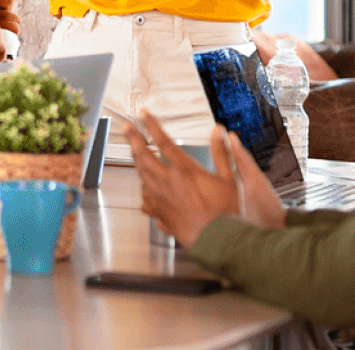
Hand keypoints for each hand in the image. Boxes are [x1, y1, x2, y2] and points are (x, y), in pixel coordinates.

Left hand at [126, 111, 284, 245]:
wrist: (218, 241)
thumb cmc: (225, 212)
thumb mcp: (228, 178)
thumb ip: (221, 153)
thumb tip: (219, 131)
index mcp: (183, 170)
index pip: (163, 141)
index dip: (151, 124)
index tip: (142, 113)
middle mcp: (167, 183)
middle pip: (143, 156)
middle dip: (133, 139)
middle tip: (126, 128)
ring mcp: (160, 199)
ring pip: (141, 176)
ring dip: (137, 162)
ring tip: (135, 153)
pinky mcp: (160, 214)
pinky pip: (146, 198)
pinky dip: (145, 189)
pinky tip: (146, 188)